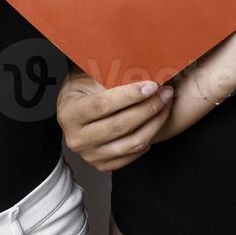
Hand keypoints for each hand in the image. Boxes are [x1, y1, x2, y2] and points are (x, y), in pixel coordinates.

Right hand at [57, 72, 173, 171]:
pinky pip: (132, 155)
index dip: (130, 95)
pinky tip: (155, 122)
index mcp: (69, 113)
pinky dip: (148, 139)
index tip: (152, 86)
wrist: (76, 110)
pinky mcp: (102, 164)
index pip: (103, 105)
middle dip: (148, 107)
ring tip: (166, 105)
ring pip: (131, 143)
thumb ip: (112, 75)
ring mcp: (89, 155)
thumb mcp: (90, 76)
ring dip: (154, 123)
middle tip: (165, 93)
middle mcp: (76, 138)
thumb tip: (144, 69)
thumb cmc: (84, 88)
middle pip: (120, 125)